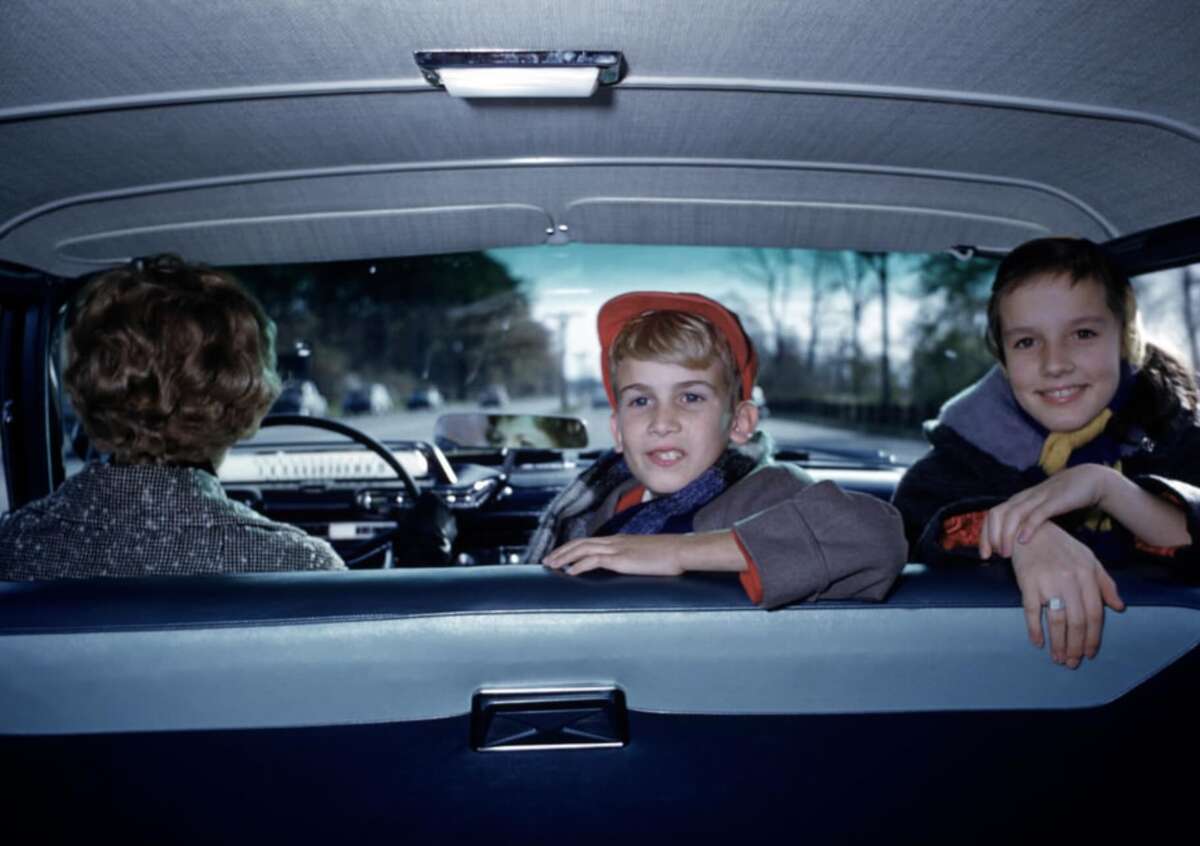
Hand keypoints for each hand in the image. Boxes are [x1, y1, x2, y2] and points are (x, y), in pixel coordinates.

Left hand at [543, 534, 686, 575]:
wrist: (681, 550)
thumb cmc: (670, 556)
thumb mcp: (647, 556)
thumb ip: (636, 560)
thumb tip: (632, 569)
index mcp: (620, 540)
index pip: (589, 541)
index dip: (572, 548)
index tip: (561, 555)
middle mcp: (615, 541)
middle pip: (580, 543)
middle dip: (561, 551)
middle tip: (546, 560)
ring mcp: (617, 548)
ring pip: (582, 549)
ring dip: (564, 557)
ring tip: (551, 566)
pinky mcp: (621, 559)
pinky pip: (593, 561)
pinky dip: (579, 565)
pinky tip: (570, 572)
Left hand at [980, 464, 1113, 558]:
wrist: (1088, 481)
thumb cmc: (1062, 501)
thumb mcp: (1039, 511)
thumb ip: (1026, 524)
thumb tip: (1014, 546)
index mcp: (1017, 501)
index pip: (991, 516)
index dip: (984, 535)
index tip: (984, 555)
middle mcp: (1023, 498)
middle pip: (996, 514)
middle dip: (991, 536)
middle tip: (994, 556)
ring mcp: (1038, 498)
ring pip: (1012, 514)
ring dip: (1005, 535)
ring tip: (1006, 553)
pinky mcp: (1054, 501)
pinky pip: (1037, 513)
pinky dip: (1028, 527)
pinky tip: (1023, 541)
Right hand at [1010, 522, 1124, 667]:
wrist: (1029, 528)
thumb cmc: (1060, 546)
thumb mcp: (1088, 559)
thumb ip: (1105, 583)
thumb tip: (1119, 607)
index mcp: (1087, 574)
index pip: (1094, 613)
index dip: (1093, 637)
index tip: (1090, 653)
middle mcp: (1070, 579)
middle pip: (1077, 621)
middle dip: (1076, 646)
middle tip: (1073, 662)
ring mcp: (1048, 581)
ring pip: (1057, 620)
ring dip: (1058, 643)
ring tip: (1058, 658)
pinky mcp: (1027, 582)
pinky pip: (1031, 611)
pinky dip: (1034, 630)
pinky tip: (1038, 642)